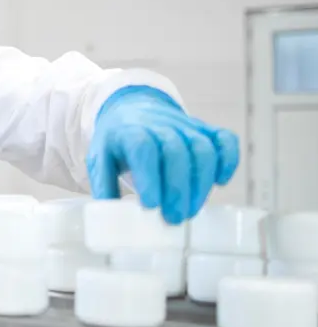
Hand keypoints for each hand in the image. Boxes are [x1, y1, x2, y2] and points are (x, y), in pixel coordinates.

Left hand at [87, 86, 238, 224]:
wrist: (133, 108)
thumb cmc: (118, 141)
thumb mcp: (100, 159)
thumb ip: (103, 186)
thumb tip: (109, 217)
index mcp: (130, 131)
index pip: (143, 149)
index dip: (149, 177)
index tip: (150, 205)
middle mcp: (161, 125)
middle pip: (176, 152)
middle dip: (177, 189)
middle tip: (173, 218)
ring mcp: (186, 125)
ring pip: (202, 149)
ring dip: (201, 183)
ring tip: (190, 210)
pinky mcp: (205, 128)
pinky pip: (224, 140)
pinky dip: (228, 160)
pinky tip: (220, 181)